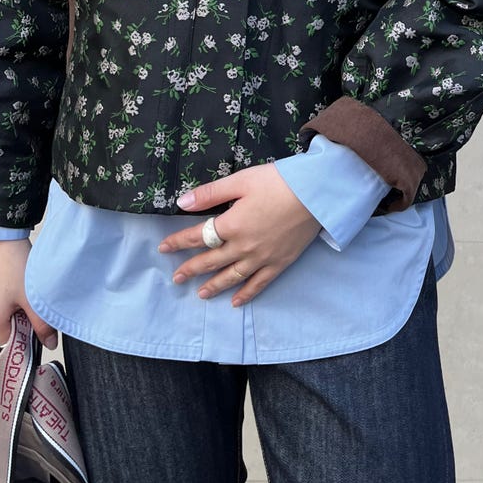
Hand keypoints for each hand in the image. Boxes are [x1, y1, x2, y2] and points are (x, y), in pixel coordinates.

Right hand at [0, 238, 57, 348]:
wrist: (4, 239)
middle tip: (35, 308)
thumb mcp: (33, 300)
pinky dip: (12, 303)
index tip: (40, 331)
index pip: (10, 345)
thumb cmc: (14, 267)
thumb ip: (42, 326)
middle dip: (23, 325)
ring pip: (4, 319)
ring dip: (18, 313)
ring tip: (28, 296)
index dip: (27, 340)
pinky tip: (21, 290)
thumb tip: (50, 344)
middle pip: (6, 332)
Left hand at [158, 164, 320, 306]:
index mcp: (232, 224)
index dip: (179, 242)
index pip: (198, 236)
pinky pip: (259, 284)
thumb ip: (210, 193)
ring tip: (200, 294)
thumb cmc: (279, 182)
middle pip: (211, 261)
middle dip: (191, 269)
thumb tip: (181, 203)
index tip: (164, 248)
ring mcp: (263, 258)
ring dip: (214, 286)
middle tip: (176, 278)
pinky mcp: (280, 263)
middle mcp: (244, 246)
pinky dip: (246, 294)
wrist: (317, 194)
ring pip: (232, 276)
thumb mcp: (241, 180)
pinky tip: (235, 302)